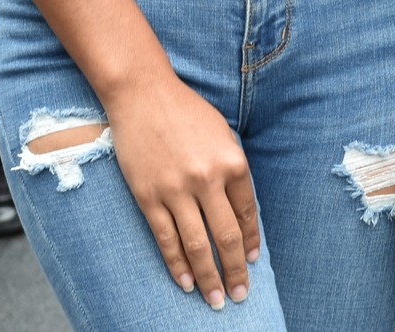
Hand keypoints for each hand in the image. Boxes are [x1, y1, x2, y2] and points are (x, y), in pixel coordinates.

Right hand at [104, 75, 260, 309]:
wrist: (143, 94)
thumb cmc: (187, 112)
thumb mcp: (223, 135)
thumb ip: (232, 170)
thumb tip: (240, 212)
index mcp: (233, 161)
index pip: (247, 214)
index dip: (250, 242)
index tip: (251, 261)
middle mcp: (208, 179)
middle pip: (226, 236)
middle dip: (235, 271)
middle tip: (241, 295)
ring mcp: (177, 190)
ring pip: (197, 245)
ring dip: (208, 277)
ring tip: (217, 299)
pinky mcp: (149, 196)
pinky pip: (166, 239)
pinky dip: (177, 265)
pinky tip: (185, 283)